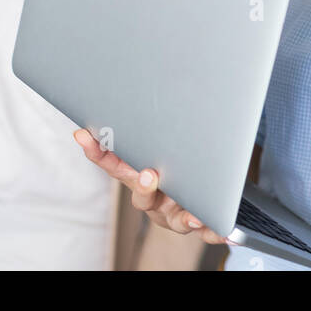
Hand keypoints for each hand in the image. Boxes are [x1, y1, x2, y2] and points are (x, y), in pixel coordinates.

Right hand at [74, 128, 227, 243]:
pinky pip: (207, 231)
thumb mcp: (167, 142)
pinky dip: (214, 231)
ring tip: (193, 215)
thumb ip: (159, 125)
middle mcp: (154, 198)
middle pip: (141, 196)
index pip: (114, 164)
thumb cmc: (182, 160)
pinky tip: (225, 231)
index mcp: (140, 175)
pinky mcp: (200, 224)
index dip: (98, 151)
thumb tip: (155, 78)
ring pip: (174, 219)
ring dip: (182, 216)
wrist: (210, 190)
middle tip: (149, 174)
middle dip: (143, 185)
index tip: (84, 135)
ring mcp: (175, 214)